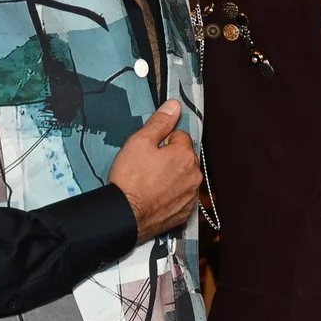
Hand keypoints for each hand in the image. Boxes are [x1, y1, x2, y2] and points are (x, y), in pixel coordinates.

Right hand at [108, 100, 201, 239]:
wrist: (125, 214)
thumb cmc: (131, 178)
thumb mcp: (140, 142)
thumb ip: (160, 123)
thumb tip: (174, 106)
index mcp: (186, 155)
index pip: (180, 137)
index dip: (162, 141)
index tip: (150, 149)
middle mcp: (195, 175)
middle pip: (184, 157)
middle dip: (169, 158)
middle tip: (147, 166)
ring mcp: (191, 195)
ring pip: (183, 177)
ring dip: (171, 176)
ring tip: (150, 182)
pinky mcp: (185, 212)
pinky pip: (181, 196)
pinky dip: (171, 194)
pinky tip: (155, 196)